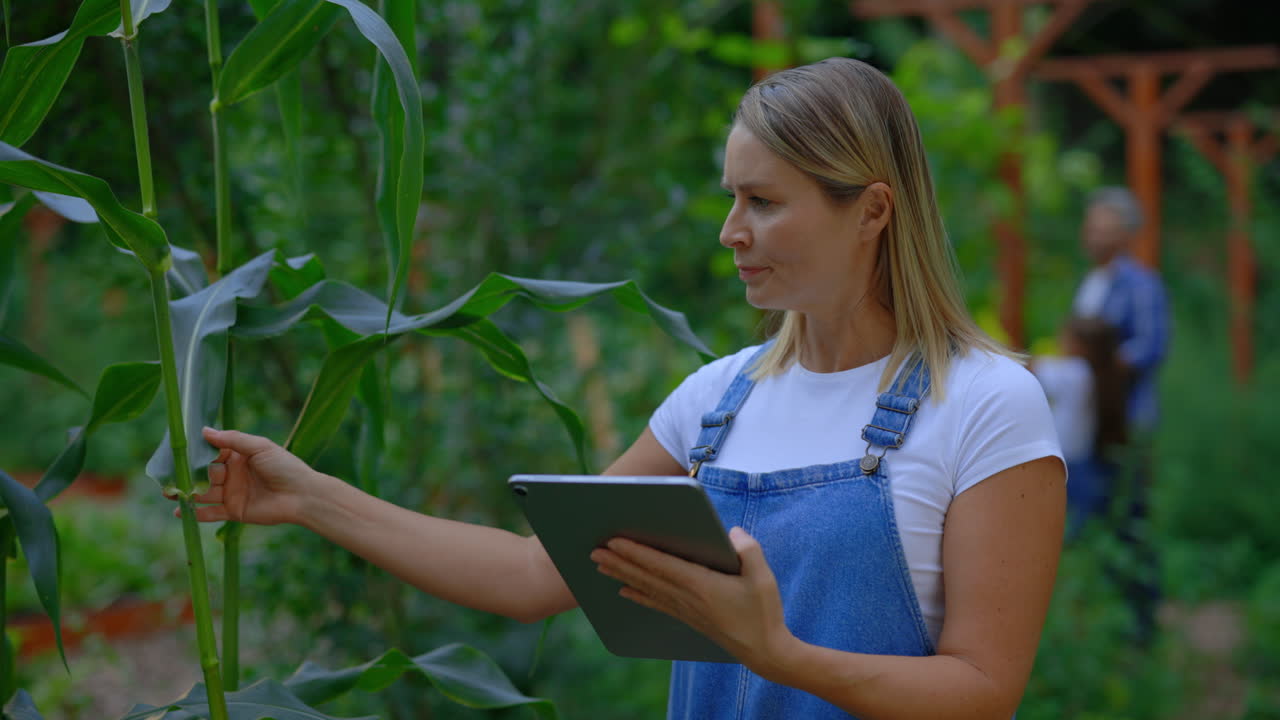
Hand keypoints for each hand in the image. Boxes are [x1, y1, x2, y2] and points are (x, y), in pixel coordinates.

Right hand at [174, 427, 321, 525]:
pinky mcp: (235, 511)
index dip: (196, 453)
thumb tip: (205, 430)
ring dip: (188, 493)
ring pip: (204, 493)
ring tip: (169, 493)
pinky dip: (196, 513)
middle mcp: (233, 474)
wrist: (302, 495)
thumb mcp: (260, 447)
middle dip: (187, 474)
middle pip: (204, 473)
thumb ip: (233, 439)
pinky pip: (211, 513)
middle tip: (168, 474)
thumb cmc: (285, 467)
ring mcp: (232, 493)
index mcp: (239, 456)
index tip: (177, 450)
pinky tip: (180, 512)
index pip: (212, 453)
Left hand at [591, 527, 795, 674]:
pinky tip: (624, 591)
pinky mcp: (688, 617)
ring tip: (601, 564)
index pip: (661, 565)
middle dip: (619, 561)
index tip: (615, 541)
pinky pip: (656, 603)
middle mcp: (687, 598)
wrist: (764, 650)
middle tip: (595, 549)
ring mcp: (685, 609)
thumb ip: (748, 549)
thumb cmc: (763, 612)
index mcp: (702, 585)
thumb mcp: (762, 576)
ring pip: (647, 588)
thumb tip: (731, 533)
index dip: (636, 552)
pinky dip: (638, 595)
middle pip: (646, 576)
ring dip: (622, 575)